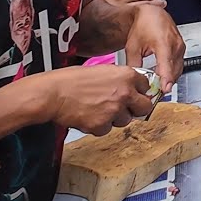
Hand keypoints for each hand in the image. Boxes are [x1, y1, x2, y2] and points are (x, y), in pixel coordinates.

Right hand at [33, 65, 153, 135]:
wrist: (53, 93)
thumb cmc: (72, 80)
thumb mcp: (102, 71)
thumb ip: (119, 79)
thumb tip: (129, 86)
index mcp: (126, 75)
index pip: (146, 86)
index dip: (140, 91)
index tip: (136, 95)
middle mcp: (124, 93)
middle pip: (145, 107)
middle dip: (136, 109)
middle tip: (125, 108)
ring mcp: (114, 110)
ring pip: (125, 120)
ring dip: (115, 118)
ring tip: (98, 109)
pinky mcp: (102, 125)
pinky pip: (107, 129)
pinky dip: (99, 126)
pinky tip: (89, 116)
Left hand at [124, 5, 185, 91]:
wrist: (151, 13)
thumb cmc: (143, 25)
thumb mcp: (133, 46)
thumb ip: (134, 64)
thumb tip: (135, 79)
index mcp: (163, 42)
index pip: (167, 64)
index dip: (166, 79)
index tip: (164, 89)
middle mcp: (175, 44)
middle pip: (174, 70)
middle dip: (166, 83)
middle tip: (156, 94)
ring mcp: (180, 46)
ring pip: (178, 68)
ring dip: (170, 78)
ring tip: (159, 87)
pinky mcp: (181, 47)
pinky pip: (179, 64)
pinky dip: (172, 71)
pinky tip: (163, 76)